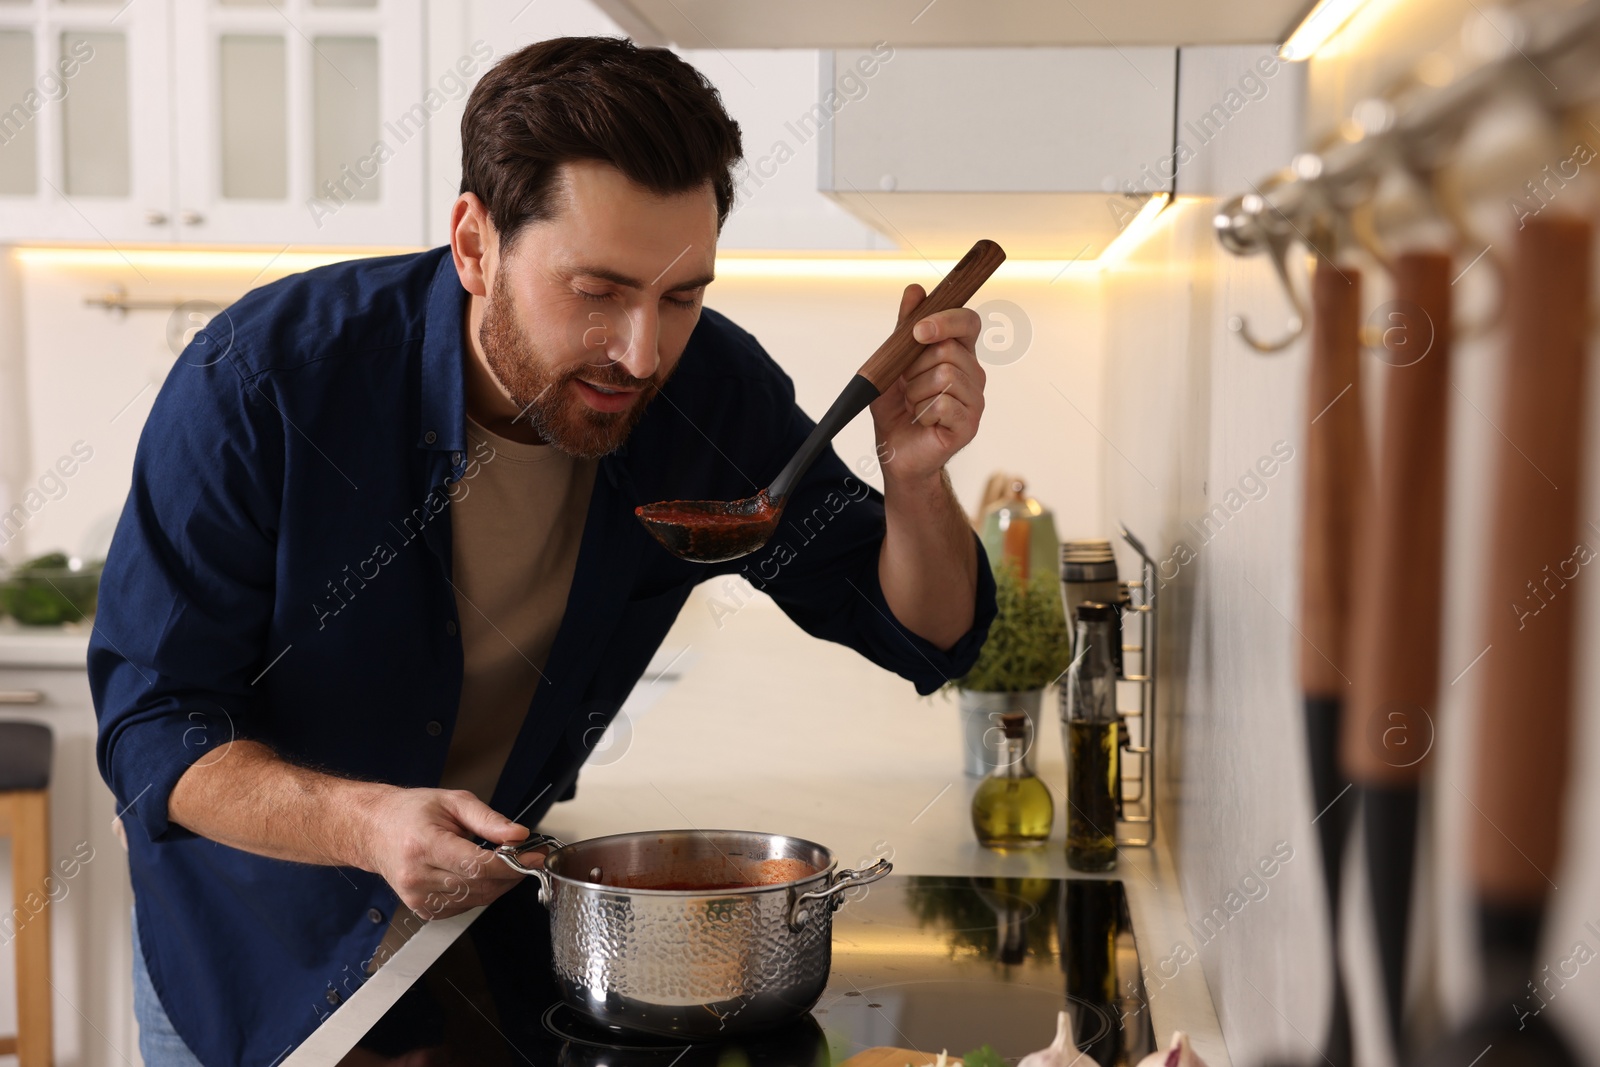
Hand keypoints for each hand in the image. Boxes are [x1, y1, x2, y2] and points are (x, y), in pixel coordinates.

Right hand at [354, 787, 532, 919]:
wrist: (374, 830)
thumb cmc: (410, 812)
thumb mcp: (452, 802)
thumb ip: (488, 820)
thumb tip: (518, 835)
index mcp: (424, 845)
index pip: (477, 865)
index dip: (511, 864)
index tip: (533, 857)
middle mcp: (417, 876)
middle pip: (480, 885)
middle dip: (511, 873)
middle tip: (526, 857)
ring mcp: (417, 897)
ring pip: (476, 900)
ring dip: (498, 884)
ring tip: (503, 862)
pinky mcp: (421, 909)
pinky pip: (464, 907)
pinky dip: (479, 892)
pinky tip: (478, 874)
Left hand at [869, 284, 986, 486]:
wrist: (895, 453)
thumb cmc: (897, 410)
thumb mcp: (893, 364)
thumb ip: (904, 329)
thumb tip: (915, 290)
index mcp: (958, 354)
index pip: (967, 322)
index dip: (946, 320)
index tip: (918, 331)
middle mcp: (973, 374)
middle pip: (947, 350)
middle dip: (914, 369)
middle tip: (909, 389)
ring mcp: (975, 400)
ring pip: (944, 376)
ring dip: (916, 393)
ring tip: (915, 407)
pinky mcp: (970, 424)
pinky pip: (943, 404)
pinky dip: (922, 413)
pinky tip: (923, 422)